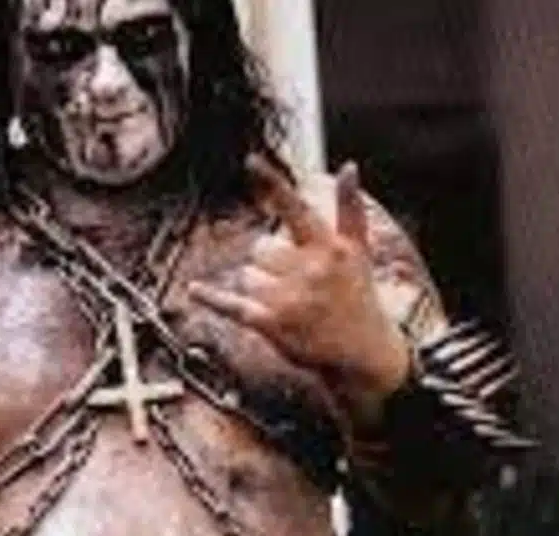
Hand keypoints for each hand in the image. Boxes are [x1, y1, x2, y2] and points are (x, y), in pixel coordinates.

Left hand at [188, 158, 409, 418]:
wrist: (364, 351)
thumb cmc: (358, 297)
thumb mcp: (359, 253)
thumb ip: (350, 210)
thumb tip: (348, 166)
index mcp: (329, 248)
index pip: (296, 209)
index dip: (273, 184)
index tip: (250, 160)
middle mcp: (309, 270)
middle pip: (261, 248)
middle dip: (270, 263)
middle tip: (293, 282)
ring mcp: (290, 299)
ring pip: (248, 275)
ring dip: (259, 287)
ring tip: (287, 303)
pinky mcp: (273, 325)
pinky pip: (234, 305)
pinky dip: (212, 298)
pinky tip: (194, 290)